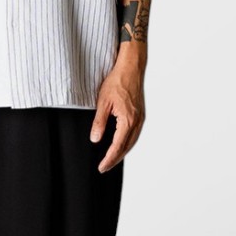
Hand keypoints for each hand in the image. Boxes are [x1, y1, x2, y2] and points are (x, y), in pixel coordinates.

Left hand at [90, 55, 144, 172]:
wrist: (131, 67)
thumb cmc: (117, 81)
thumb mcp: (103, 102)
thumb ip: (99, 122)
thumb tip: (95, 139)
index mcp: (128, 120)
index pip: (117, 146)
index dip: (109, 158)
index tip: (101, 167)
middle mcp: (137, 121)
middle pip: (126, 147)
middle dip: (115, 159)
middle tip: (104, 168)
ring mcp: (140, 118)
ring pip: (132, 141)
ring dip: (122, 152)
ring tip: (111, 159)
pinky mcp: (140, 114)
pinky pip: (134, 134)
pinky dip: (127, 143)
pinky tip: (120, 144)